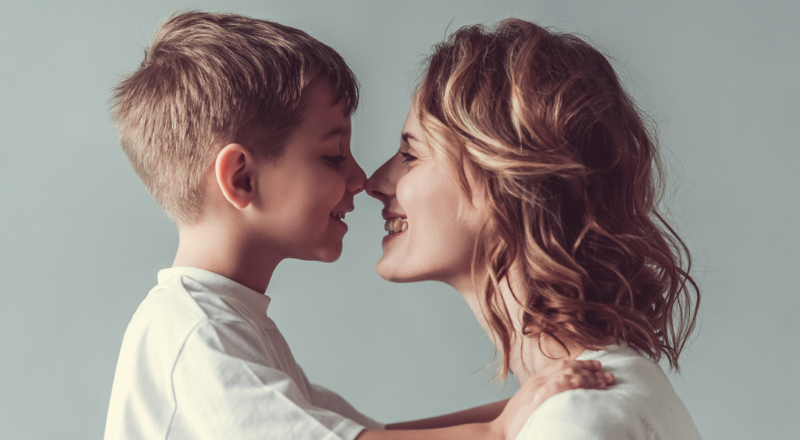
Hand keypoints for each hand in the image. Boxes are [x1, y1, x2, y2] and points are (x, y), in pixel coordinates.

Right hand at [494, 359, 613, 439]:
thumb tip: (566, 399)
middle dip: (590, 369)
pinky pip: (559, 384)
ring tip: (605, 382)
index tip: (597, 366)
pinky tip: (586, 384)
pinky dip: (574, 382)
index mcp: (536, 380)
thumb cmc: (516, 423)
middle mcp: (537, 380)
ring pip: (568, 374)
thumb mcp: (530, 404)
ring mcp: (537, 387)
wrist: (499, 432)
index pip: (561, 365)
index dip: (581, 363)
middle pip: (567, 367)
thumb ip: (545, 397)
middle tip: (608, 375)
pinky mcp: (538, 397)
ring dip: (588, 376)